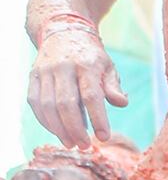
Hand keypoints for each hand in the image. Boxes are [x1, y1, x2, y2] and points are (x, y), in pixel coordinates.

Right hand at [28, 20, 127, 146]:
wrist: (63, 32)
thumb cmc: (91, 57)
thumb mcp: (108, 67)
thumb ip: (113, 86)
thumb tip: (121, 103)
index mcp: (86, 65)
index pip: (91, 96)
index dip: (98, 119)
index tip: (103, 138)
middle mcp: (62, 67)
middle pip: (66, 104)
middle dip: (75, 129)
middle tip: (84, 146)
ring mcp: (45, 71)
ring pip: (47, 105)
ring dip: (58, 128)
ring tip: (71, 144)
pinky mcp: (33, 76)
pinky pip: (35, 102)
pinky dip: (45, 120)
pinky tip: (56, 131)